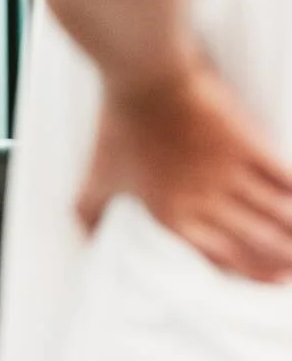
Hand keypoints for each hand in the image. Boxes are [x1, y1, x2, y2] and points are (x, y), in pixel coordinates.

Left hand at [77, 56, 291, 280]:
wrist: (146, 78)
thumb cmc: (117, 129)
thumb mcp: (93, 181)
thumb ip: (90, 217)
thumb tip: (87, 242)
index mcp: (172, 218)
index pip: (219, 258)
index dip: (249, 273)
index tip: (270, 282)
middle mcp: (205, 202)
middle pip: (255, 242)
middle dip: (282, 261)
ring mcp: (229, 173)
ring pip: (276, 213)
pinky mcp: (246, 143)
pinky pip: (283, 176)